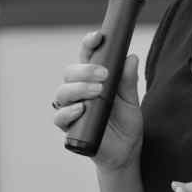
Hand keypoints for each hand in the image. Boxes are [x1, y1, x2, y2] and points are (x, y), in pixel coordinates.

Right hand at [52, 31, 142, 169]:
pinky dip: (69, 111)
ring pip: (62, 91)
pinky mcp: (69, 127)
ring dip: (78, 88)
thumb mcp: (132, 101)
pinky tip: (81, 110)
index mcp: (93, 79)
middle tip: (104, 74)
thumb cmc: (126, 124)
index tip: (98, 37)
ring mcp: (72, 108)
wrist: (126, 154)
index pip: (86, 56)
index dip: (89, 44)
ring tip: (97, 92)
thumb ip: (128, 81)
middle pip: (70, 72)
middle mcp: (79, 90)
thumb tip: (130, 57)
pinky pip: (59, 116)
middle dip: (85, 70)